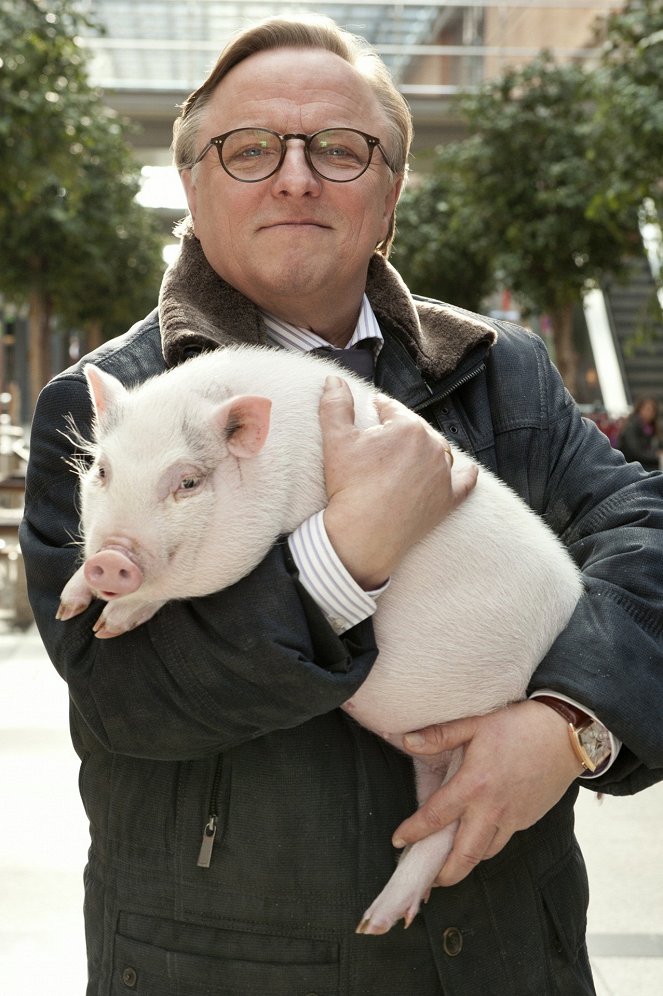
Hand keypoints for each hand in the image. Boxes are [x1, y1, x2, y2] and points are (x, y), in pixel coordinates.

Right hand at [319, 375, 477, 588]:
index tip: (368, 417)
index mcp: (408, 426)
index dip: (376, 410)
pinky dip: (464, 474)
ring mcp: (444, 473)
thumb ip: (334, 404)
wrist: (364, 535)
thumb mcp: (336, 441)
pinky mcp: (449, 499)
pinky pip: (464, 481)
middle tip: (381, 444)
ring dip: (426, 449)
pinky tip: (464, 470)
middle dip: (399, 431)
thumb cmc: (349, 487)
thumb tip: (334, 379)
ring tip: (407, 456)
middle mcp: (433, 445)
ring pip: (439, 450)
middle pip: (415, 428)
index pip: (391, 408)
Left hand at [393, 700, 584, 885]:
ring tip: (449, 865)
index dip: (414, 832)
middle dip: (444, 875)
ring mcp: (513, 818)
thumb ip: (439, 735)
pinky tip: (476, 839)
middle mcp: (492, 809)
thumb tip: (405, 740)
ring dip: (465, 863)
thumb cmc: (518, 725)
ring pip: (485, 854)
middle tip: (428, 880)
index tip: (398, 841)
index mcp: (474, 784)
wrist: (565, 735)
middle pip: (464, 856)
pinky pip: (502, 841)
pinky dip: (486, 847)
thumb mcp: (475, 723)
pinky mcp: (528, 820)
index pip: (435, 816)